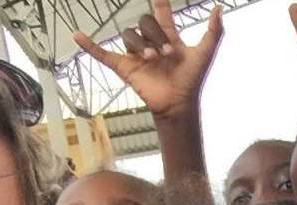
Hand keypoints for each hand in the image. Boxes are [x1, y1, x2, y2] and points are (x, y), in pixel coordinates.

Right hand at [73, 0, 222, 117]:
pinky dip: (89, 45)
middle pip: (144, 23)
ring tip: (153, 60)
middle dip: (156, 35)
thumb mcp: (206, 52)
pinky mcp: (124, 67)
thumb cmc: (193, 80)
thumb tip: (219, 7)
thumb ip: (214, 31)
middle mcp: (150, 43)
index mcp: (168, 36)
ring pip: (129, 36)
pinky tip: (77, 35)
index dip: (159, 2)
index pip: (160, 12)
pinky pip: (102, 54)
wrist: (179, 103)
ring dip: (141, 45)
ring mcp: (135, 55)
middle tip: (168, 53)